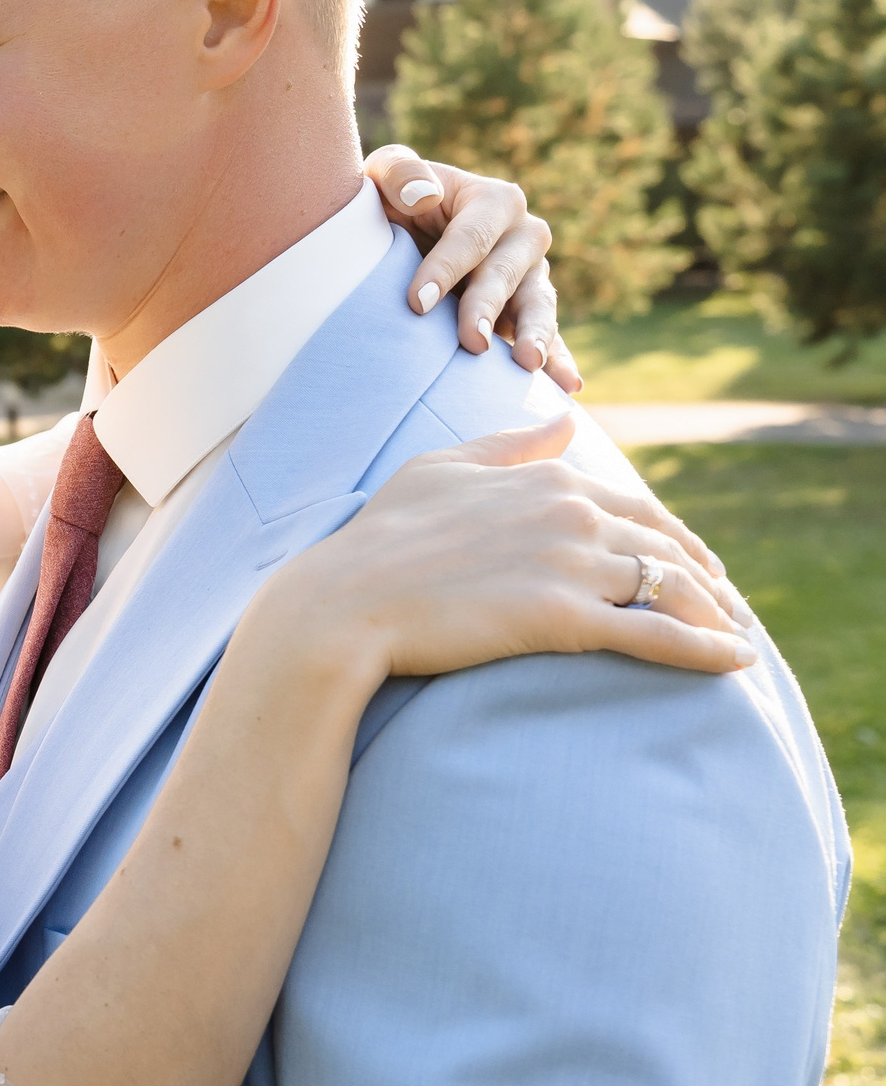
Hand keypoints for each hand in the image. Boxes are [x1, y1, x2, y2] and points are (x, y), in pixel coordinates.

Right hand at [263, 414, 752, 689]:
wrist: (346, 601)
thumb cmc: (381, 536)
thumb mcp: (441, 469)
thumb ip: (509, 446)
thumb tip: (564, 421)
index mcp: (548, 477)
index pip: (636, 506)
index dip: (673, 536)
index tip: (694, 562)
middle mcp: (572, 512)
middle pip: (666, 544)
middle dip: (707, 576)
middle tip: (728, 606)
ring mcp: (571, 564)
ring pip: (673, 587)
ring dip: (717, 615)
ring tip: (739, 640)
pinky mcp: (565, 617)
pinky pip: (657, 634)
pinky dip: (706, 650)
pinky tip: (737, 663)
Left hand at [363, 146, 584, 394]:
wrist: (402, 236)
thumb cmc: (391, 202)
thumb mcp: (385, 175)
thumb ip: (399, 173)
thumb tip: (424, 196)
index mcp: (493, 200)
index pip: (472, 236)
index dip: (445, 268)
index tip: (415, 304)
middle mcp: (523, 235)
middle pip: (507, 273)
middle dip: (488, 307)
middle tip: (471, 342)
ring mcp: (532, 276)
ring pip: (538, 304)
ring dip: (535, 334)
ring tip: (527, 364)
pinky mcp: (529, 311)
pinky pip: (550, 337)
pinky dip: (558, 360)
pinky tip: (567, 385)